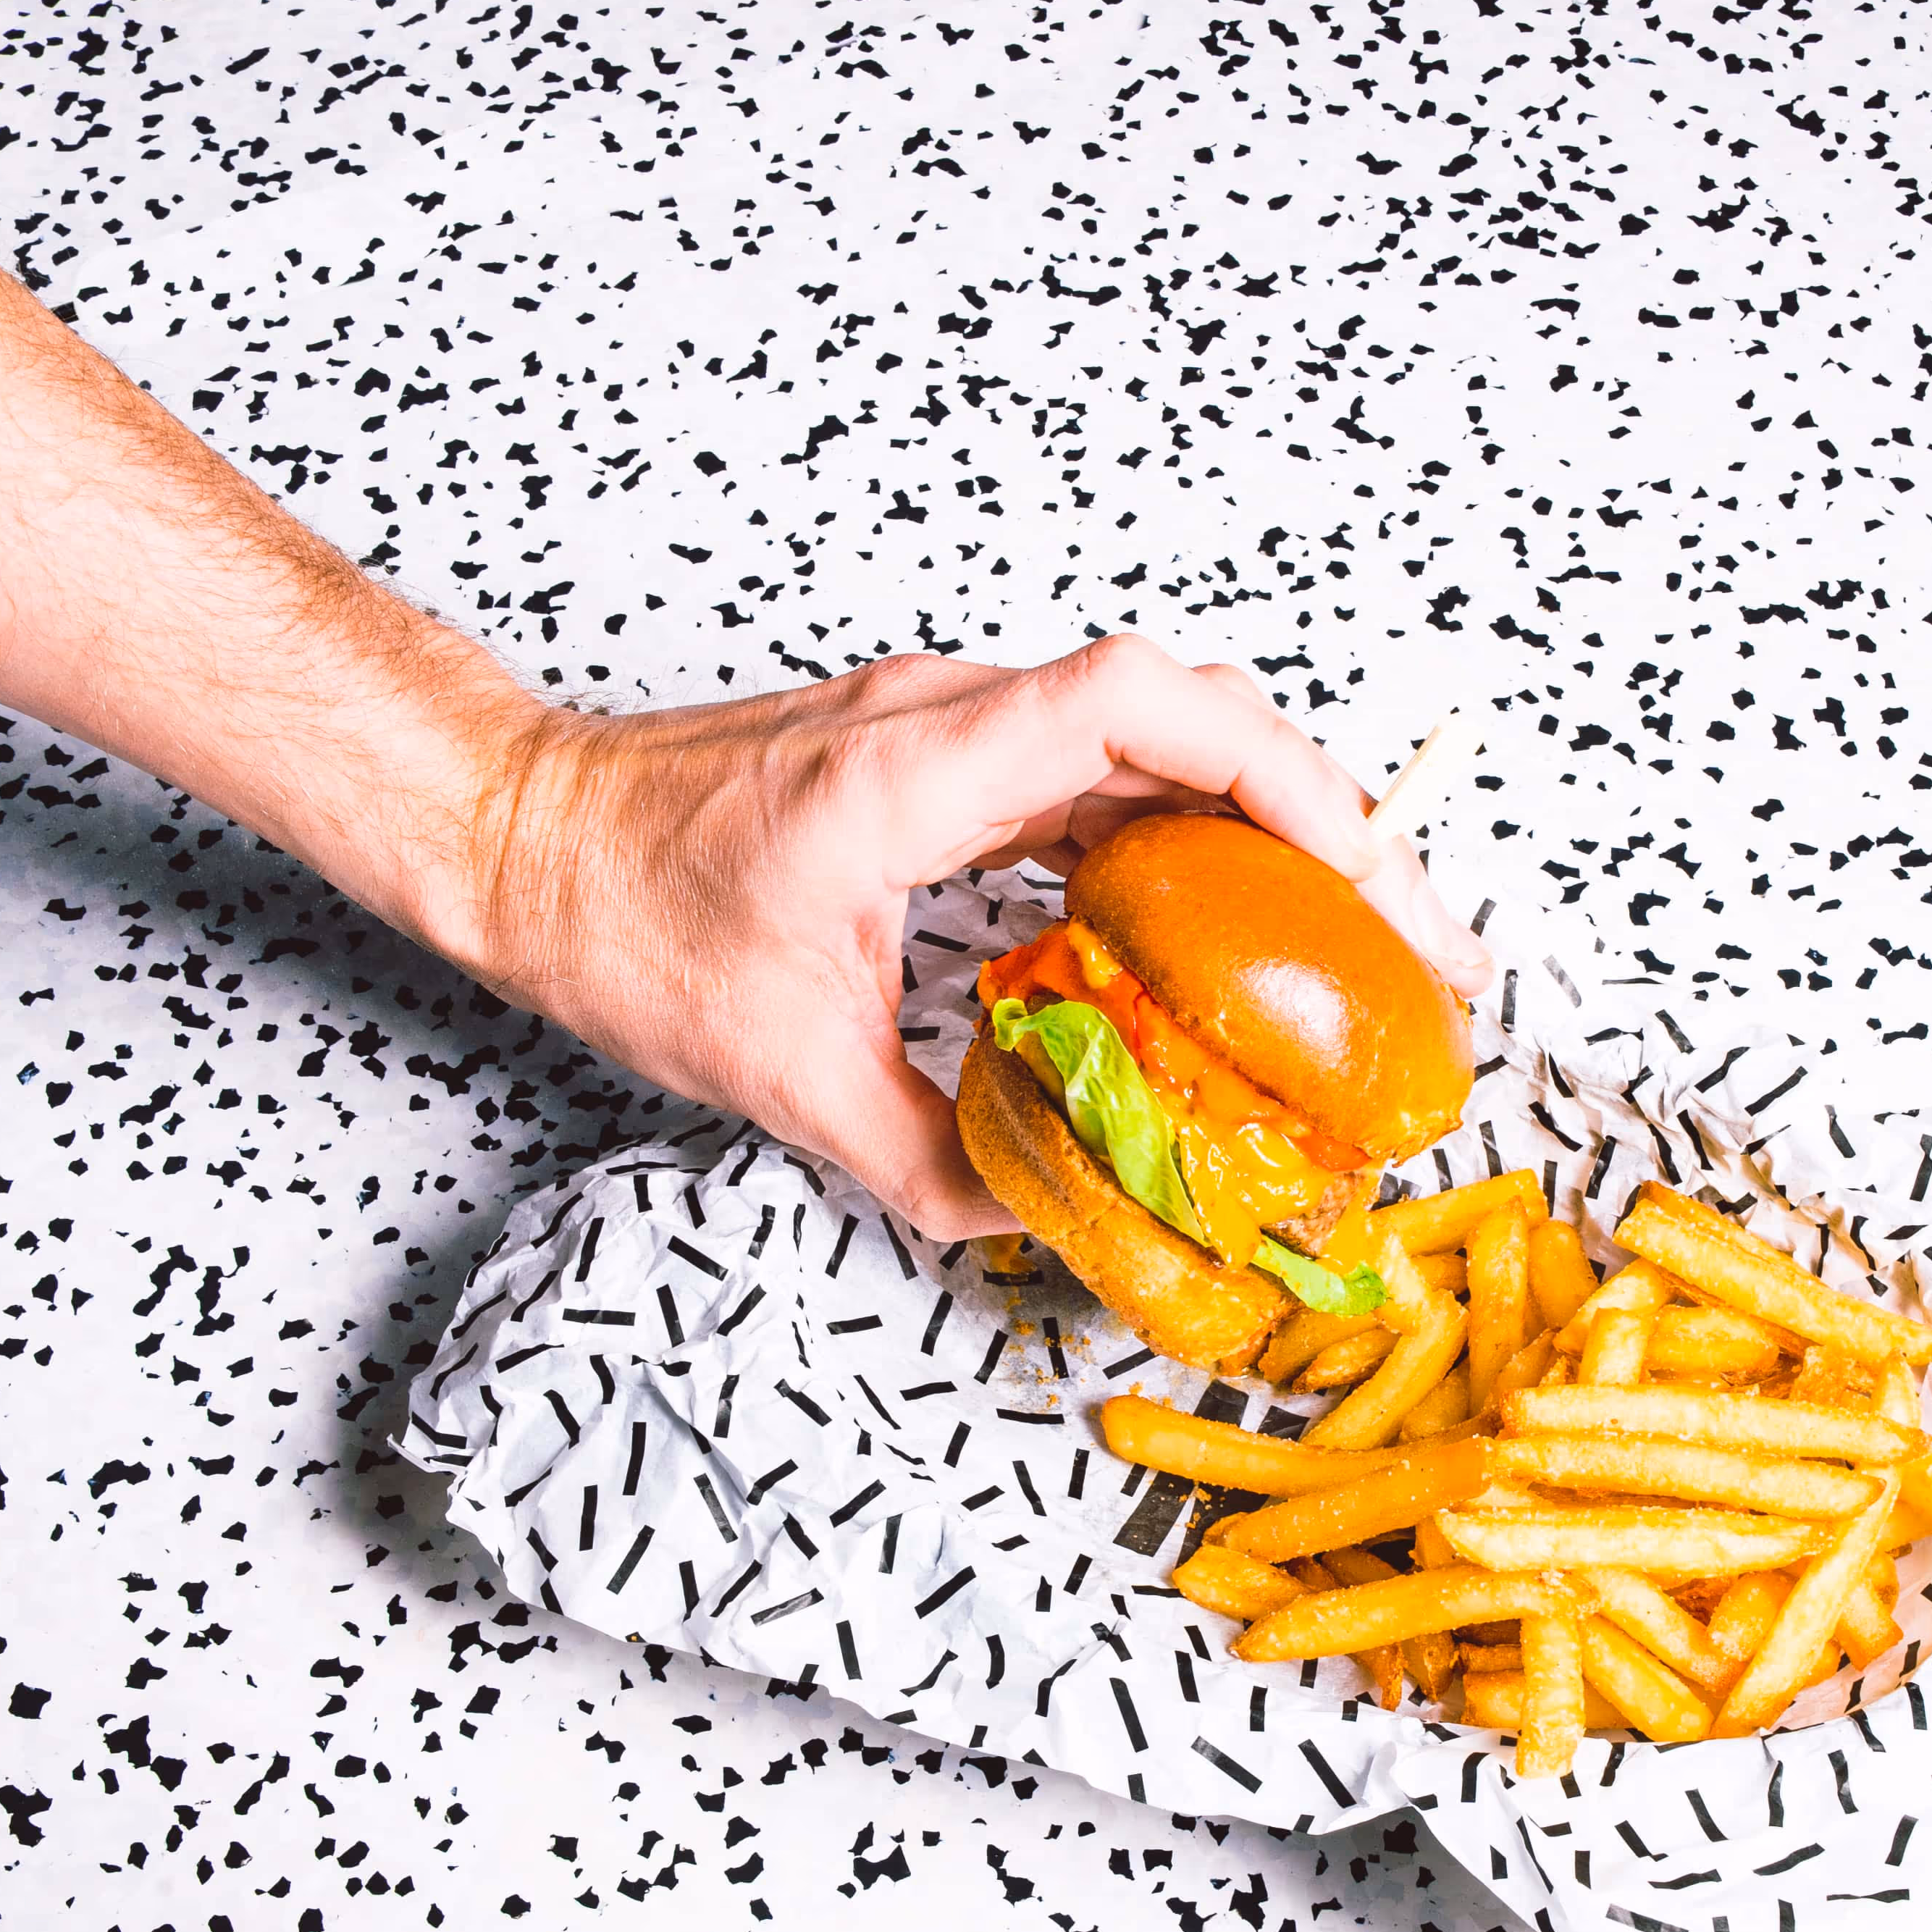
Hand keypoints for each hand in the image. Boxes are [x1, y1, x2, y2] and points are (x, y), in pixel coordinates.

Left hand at [460, 636, 1492, 1239]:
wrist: (517, 831)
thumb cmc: (614, 915)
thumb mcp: (773, 1067)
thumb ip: (919, 1155)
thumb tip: (1032, 1223)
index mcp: (917, 766)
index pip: (1142, 708)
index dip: (1280, 779)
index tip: (1365, 878)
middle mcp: (952, 722)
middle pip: (1191, 727)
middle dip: (1328, 828)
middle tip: (1414, 952)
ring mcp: (952, 735)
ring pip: (1159, 753)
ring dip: (1271, 840)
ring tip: (1354, 952)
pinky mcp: (944, 768)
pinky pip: (1100, 788)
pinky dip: (1185, 851)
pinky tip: (1219, 941)